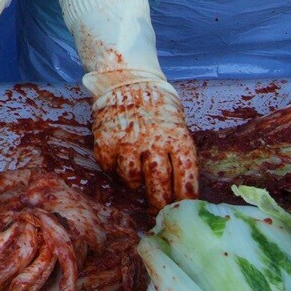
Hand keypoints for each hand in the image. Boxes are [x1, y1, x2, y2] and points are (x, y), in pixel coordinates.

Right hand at [90, 80, 197, 210]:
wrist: (126, 78)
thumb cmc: (157, 104)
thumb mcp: (176, 124)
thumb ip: (176, 150)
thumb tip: (179, 185)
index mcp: (176, 138)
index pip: (186, 176)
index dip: (186, 197)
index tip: (185, 209)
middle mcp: (152, 142)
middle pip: (159, 184)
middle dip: (160, 202)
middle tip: (160, 212)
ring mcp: (127, 142)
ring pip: (131, 179)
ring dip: (135, 184)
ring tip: (136, 180)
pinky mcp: (105, 140)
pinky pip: (108, 167)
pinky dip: (113, 169)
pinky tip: (117, 163)